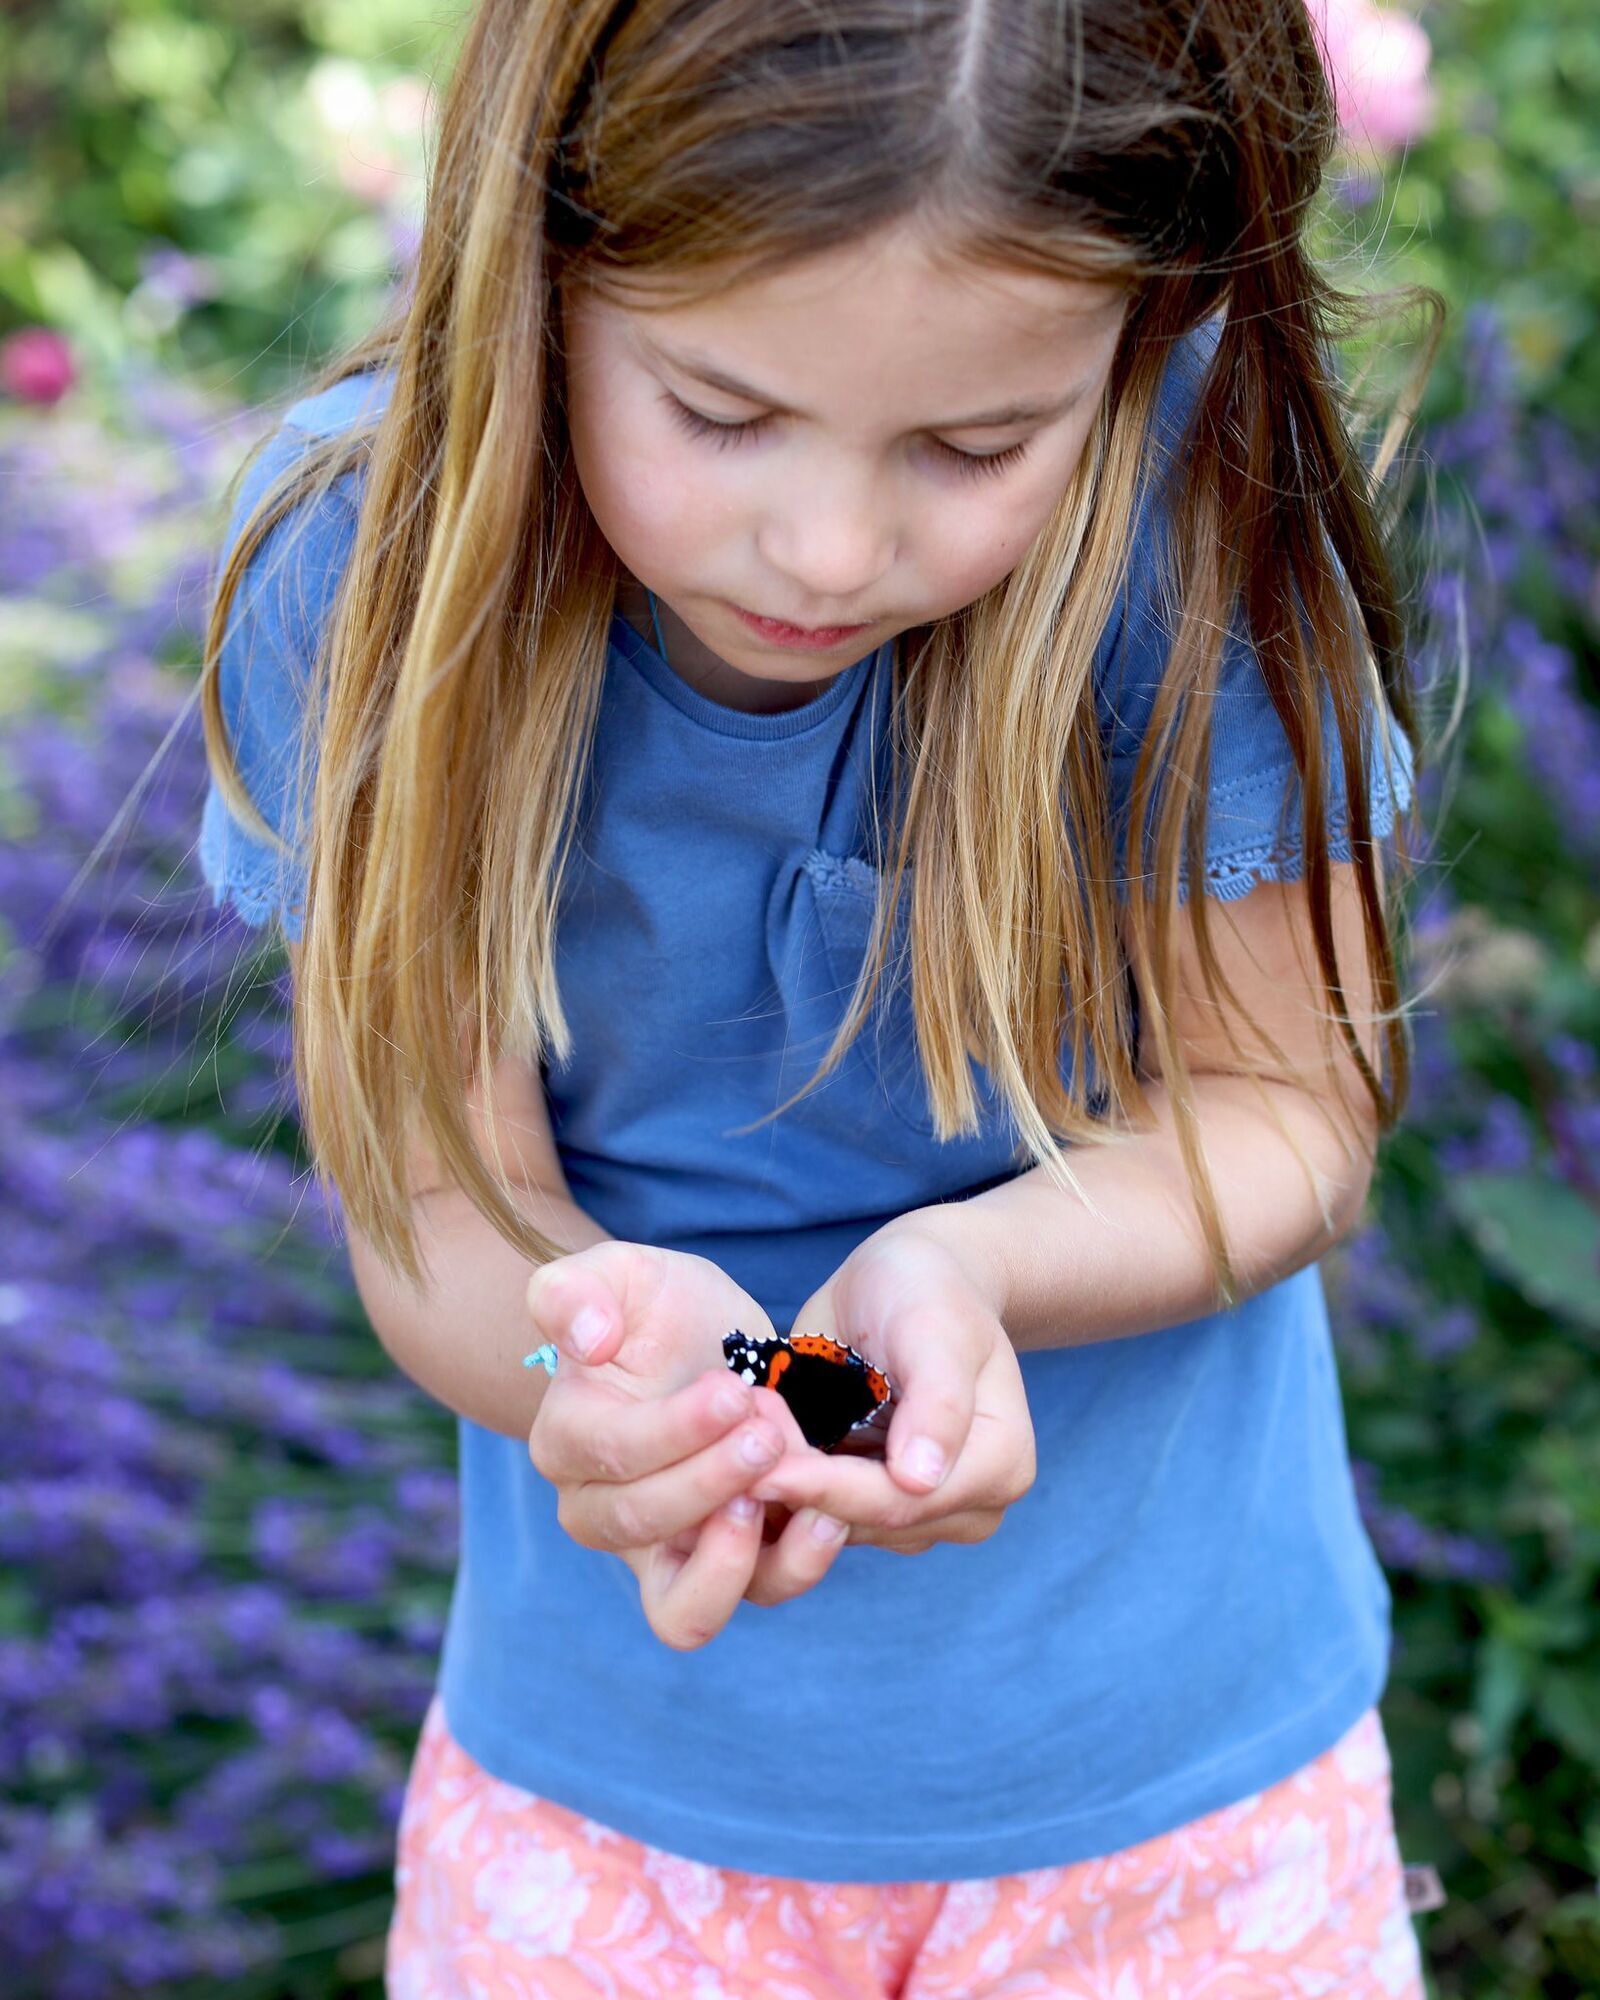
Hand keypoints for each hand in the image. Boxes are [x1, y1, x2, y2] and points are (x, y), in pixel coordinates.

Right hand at [525, 1242, 849, 1648]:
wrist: (708, 1346)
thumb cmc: (656, 1310)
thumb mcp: (619, 1274)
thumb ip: (575, 1291)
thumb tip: (584, 1341)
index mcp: (565, 1442)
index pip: (610, 1455)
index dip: (673, 1431)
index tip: (732, 1391)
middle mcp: (600, 1514)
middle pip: (643, 1527)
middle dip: (711, 1481)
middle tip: (768, 1432)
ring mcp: (661, 1552)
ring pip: (687, 1607)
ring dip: (744, 1556)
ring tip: (799, 1494)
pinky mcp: (724, 1566)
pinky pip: (749, 1595)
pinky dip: (793, 1566)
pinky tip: (829, 1515)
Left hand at [737, 1221, 1035, 1592]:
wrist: (908, 1281)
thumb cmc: (927, 1289)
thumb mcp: (934, 1325)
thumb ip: (937, 1398)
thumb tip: (921, 1479)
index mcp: (1001, 1465)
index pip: (902, 1500)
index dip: (828, 1489)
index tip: (759, 1467)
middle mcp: (968, 1505)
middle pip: (866, 1519)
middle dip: (795, 1483)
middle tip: (728, 1438)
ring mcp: (922, 1512)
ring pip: (837, 1524)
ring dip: (782, 1481)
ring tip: (739, 1425)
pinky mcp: (874, 1505)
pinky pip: (820, 1511)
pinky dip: (784, 1478)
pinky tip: (749, 1440)